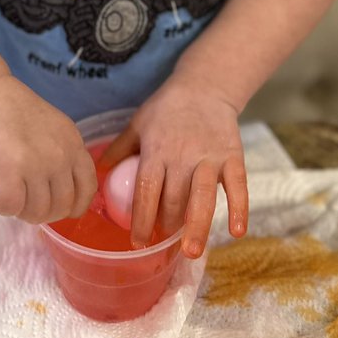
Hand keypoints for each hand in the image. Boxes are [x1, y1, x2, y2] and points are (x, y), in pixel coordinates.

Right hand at [0, 75, 97, 224]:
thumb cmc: (11, 112)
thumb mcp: (51, 130)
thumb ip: (60, 157)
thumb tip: (57, 195)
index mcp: (73, 143)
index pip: (87, 188)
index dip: (73, 205)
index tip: (57, 206)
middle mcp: (60, 155)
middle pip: (61, 206)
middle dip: (42, 211)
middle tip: (24, 199)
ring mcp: (35, 164)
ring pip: (37, 212)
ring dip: (21, 210)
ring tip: (9, 193)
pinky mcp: (8, 170)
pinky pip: (11, 207)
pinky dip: (2, 206)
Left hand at [100, 77, 247, 258]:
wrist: (205, 86)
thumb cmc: (167, 107)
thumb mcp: (139, 123)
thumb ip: (120, 148)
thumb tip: (98, 172)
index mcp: (157, 149)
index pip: (146, 189)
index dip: (141, 218)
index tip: (137, 242)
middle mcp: (183, 156)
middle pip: (174, 199)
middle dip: (168, 225)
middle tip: (164, 242)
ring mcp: (209, 157)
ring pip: (203, 197)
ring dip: (197, 226)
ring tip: (191, 251)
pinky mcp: (232, 156)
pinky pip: (237, 186)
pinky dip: (239, 208)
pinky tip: (236, 231)